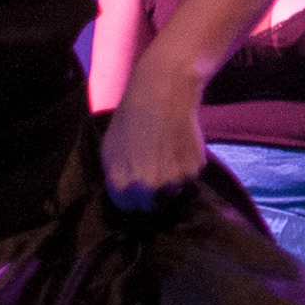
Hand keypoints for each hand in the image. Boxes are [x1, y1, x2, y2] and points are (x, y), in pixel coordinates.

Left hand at [103, 60, 207, 210]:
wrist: (161, 97)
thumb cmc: (131, 120)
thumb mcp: (110, 151)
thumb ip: (116, 178)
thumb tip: (126, 195)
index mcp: (123, 185)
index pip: (128, 208)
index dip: (130, 196)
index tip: (133, 186)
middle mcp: (148, 189)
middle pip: (152, 206)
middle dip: (150, 194)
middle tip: (152, 171)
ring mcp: (173, 181)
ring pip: (172, 192)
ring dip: (170, 181)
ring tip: (166, 156)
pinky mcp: (194, 171)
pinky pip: (189, 178)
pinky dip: (185, 168)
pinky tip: (178, 148)